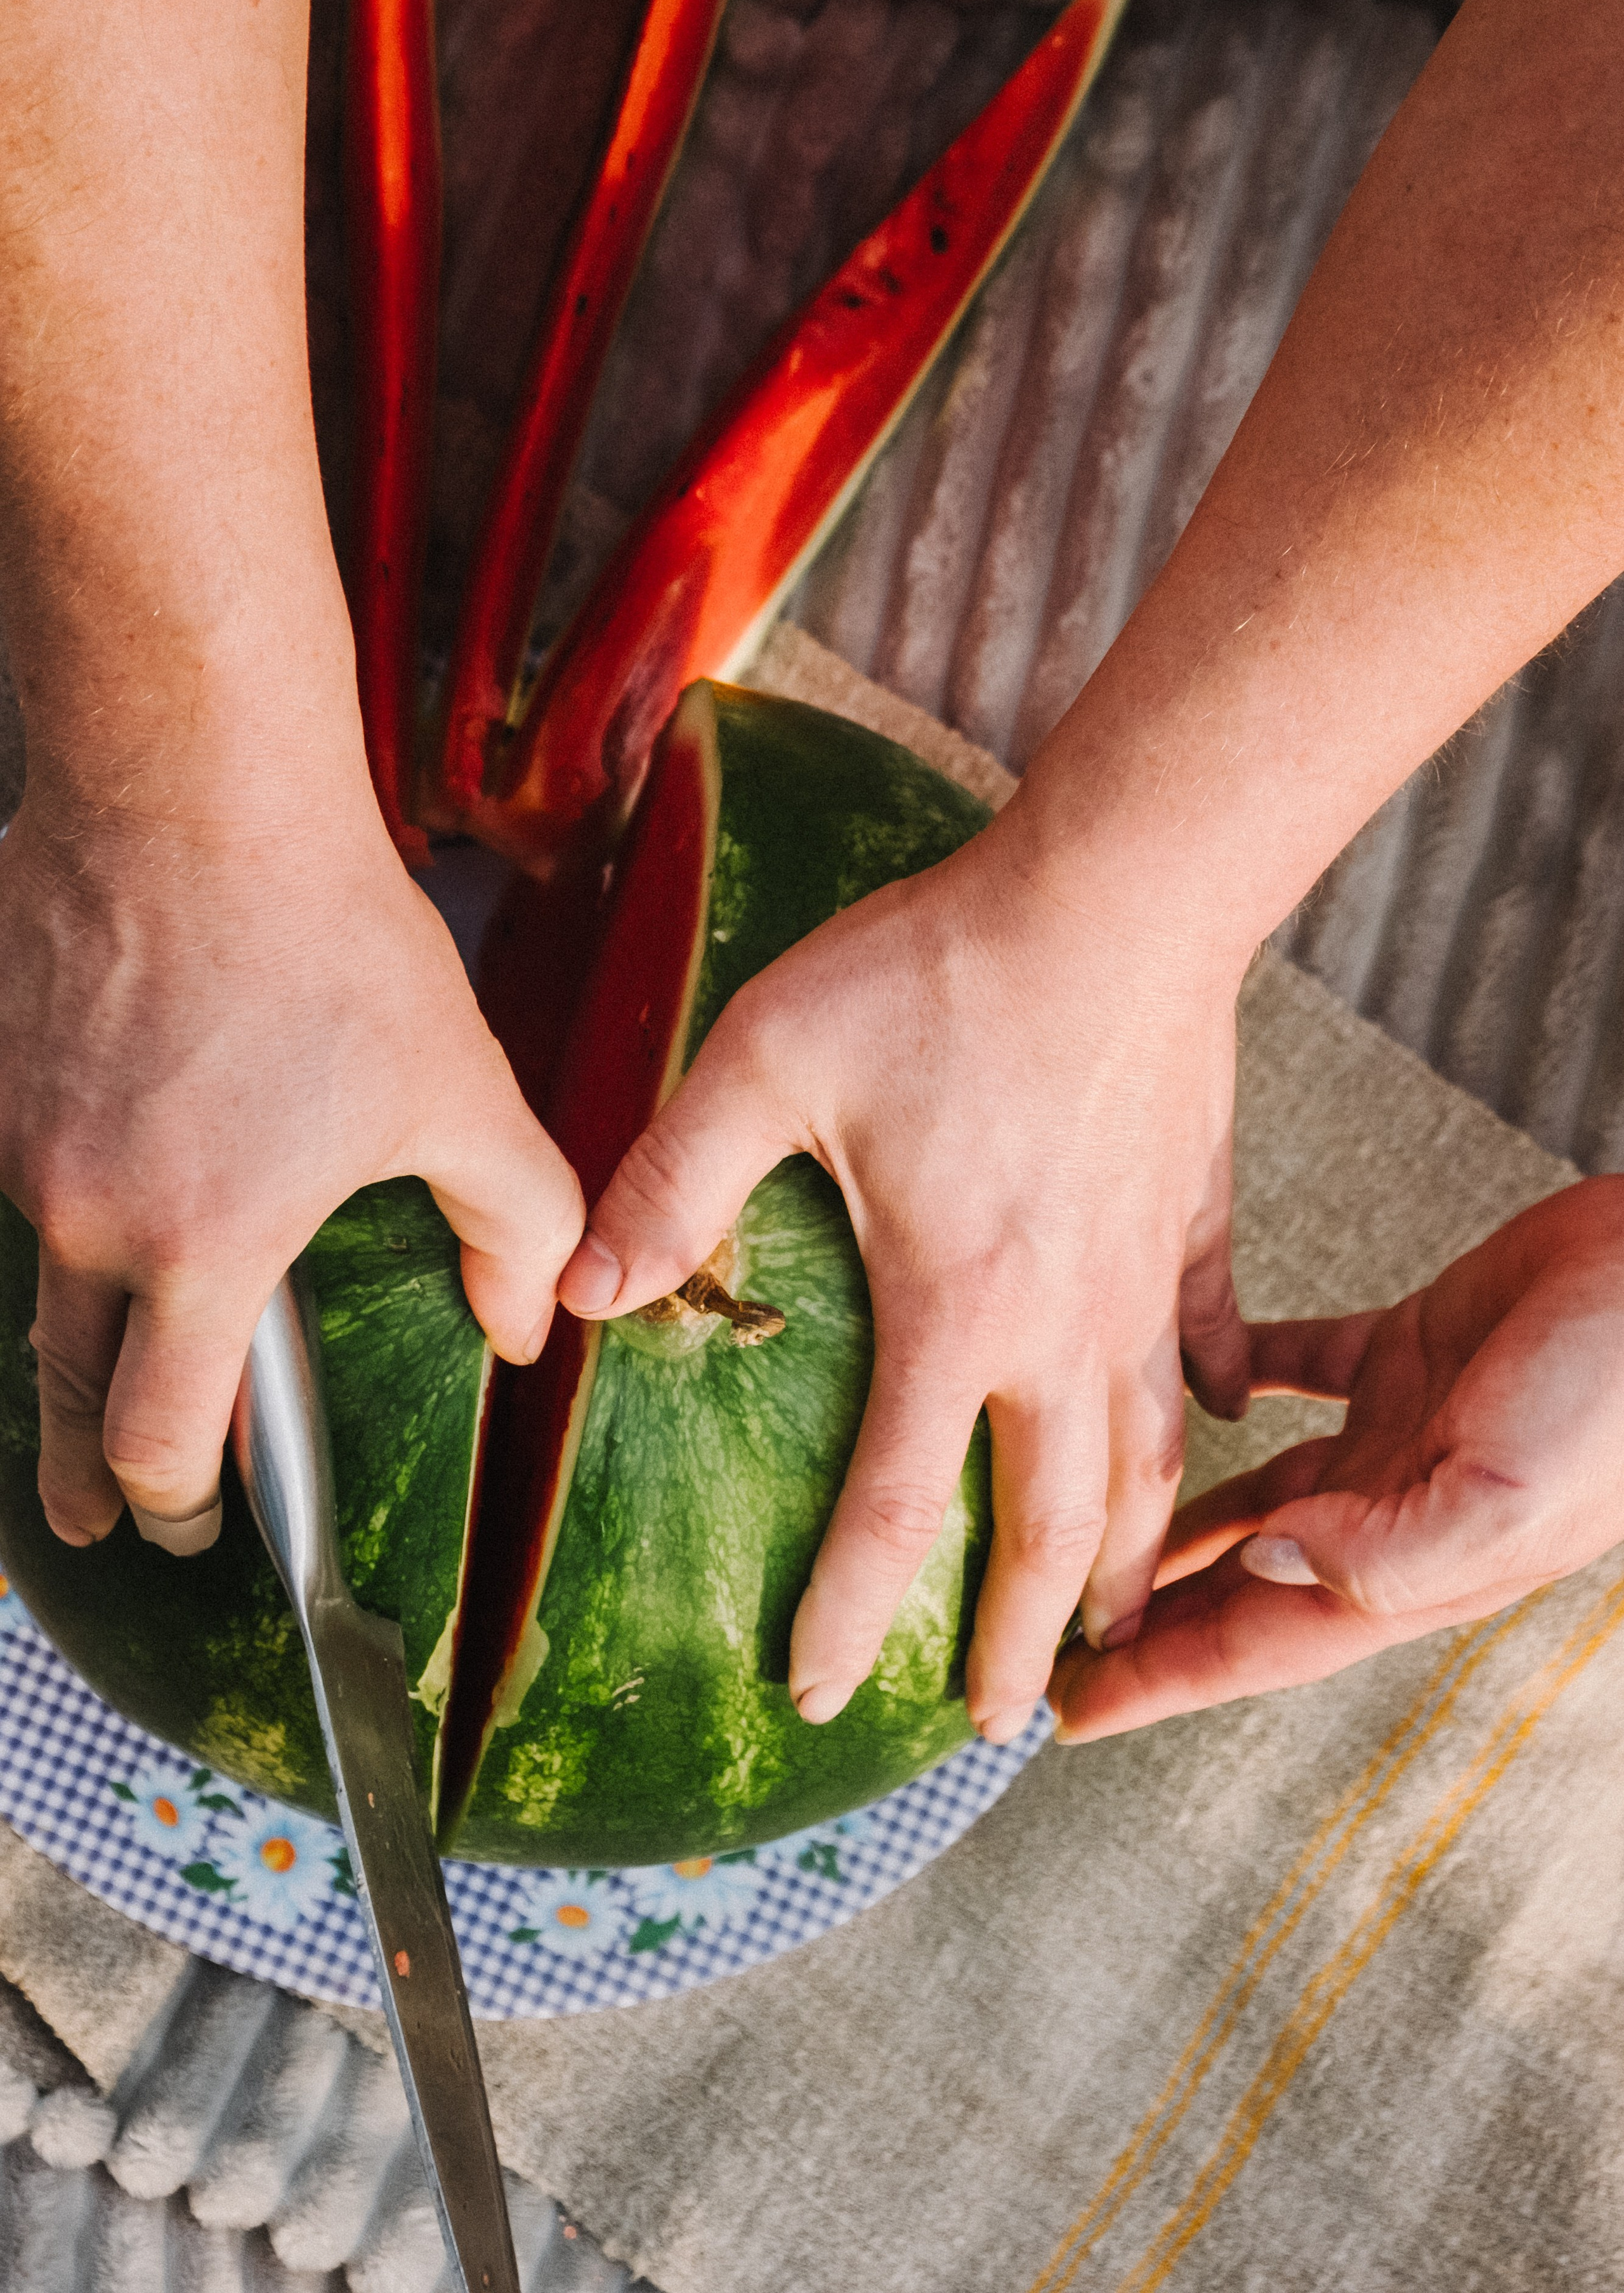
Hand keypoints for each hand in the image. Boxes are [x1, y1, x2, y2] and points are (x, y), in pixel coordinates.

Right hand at [0, 744, 583, 1551]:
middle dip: (87, 1476)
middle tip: (103, 1514)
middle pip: (65, 1391)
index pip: (161, 1437)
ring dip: (79, 1312)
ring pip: (41, 1265)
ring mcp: (14, 1140)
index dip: (177, 1503)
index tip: (187, 1525)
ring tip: (117, 1326)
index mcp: (202, 1244)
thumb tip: (524, 1328)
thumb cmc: (335, 940)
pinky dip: (53, 1185)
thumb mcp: (462, 1090)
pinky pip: (11, 1164)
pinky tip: (99, 1154)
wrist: (196, 792)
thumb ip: (513, 1223)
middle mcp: (86, 1210)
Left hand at [558, 799, 1251, 1743]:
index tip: (823, 1692)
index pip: (893, 1506)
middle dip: (1026, 1636)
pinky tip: (1217, 1420)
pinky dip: (1209, 1397)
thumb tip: (585, 1291)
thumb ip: (671, 1182)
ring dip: (1129, 1555)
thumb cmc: (941, 973)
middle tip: (1006, 1717)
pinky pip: (1208, 1338)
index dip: (852, 1613)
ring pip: (1151, 1460)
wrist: (1114, 892)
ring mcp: (1141, 1280)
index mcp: (956, 1310)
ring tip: (1114, 1621)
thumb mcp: (768, 1061)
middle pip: (1055, 1523)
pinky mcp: (1190, 1218)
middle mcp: (1063, 1326)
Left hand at [1049, 1179, 1623, 1740]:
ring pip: (1258, 1488)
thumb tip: (1265, 1561)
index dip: (1158, 1681)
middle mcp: (1395, 1514)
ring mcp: (1402, 1435)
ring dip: (1174, 1508)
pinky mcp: (1411, 1350)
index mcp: (1415, 1568)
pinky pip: (1300, 1366)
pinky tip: (1182, 1376)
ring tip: (1083, 1520)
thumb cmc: (1615, 1395)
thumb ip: (1385, 1547)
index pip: (1255, 1643)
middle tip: (1041, 1626)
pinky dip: (1239, 1373)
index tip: (1062, 1711)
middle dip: (1143, 1612)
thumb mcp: (1505, 1498)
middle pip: (1238, 1581)